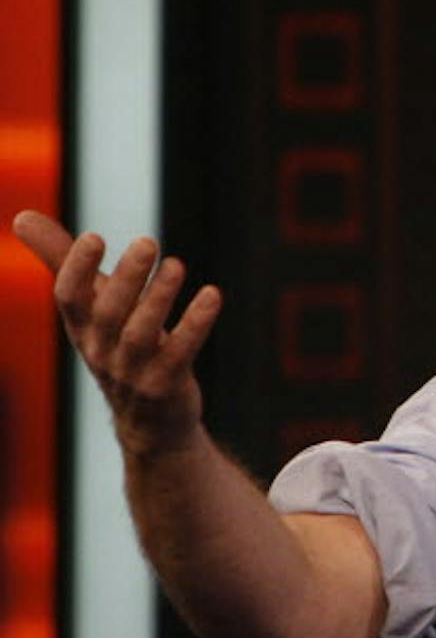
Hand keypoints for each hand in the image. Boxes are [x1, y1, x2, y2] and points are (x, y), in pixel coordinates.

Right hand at [14, 210, 223, 456]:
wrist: (149, 423)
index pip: (69, 298)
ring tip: (176, 264)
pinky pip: (180, 354)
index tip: (94, 237)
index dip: (78, 269)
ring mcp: (132, 372)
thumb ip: (61, 259)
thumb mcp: (90, 306)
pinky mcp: (165, 386)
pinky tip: (212, 295)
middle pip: (108, 313)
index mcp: (81, 328)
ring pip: (141, 335)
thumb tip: (21, 215)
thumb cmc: (118, 347)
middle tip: (147, 241)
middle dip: (126, 278)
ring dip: (160, 299)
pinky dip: (196, 325)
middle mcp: (101, 350)